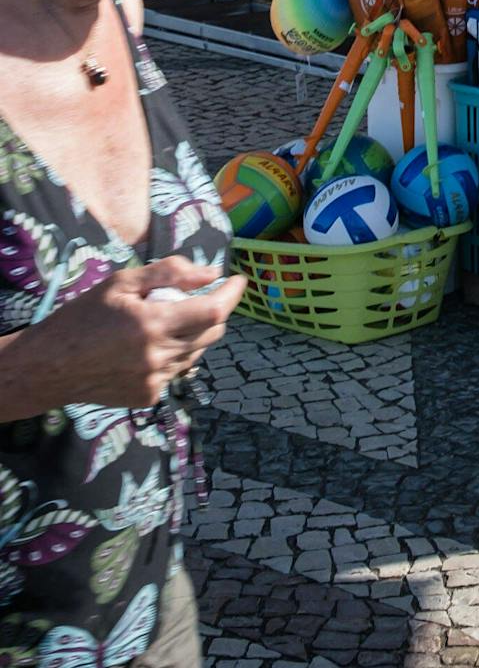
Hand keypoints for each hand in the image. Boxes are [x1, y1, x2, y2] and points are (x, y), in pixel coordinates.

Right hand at [40, 260, 245, 408]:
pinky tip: (150, 347)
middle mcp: (158, 356)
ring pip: (197, 353)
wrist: (47, 367)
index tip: (239, 279)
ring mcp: (154, 381)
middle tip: (199, 297)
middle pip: (212, 332)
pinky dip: (175, 355)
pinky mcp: (147, 397)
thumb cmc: (83, 317)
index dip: (232, 294)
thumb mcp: (121, 282)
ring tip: (168, 321)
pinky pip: (177, 371)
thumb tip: (212, 272)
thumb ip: (169, 272)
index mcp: (153, 324)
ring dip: (195, 334)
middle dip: (215, 311)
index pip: (214, 311)